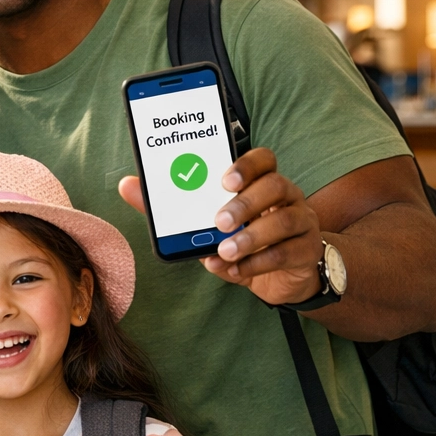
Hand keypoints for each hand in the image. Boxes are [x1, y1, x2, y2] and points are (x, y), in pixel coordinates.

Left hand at [119, 147, 322, 303]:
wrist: (281, 276)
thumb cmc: (240, 239)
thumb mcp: (204, 225)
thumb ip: (169, 207)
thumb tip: (127, 185)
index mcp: (260, 181)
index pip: (263, 159)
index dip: (246, 164)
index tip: (223, 180)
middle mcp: (287, 196)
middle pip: (276, 186)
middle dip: (245, 203)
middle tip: (219, 222)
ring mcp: (302, 222)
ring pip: (286, 220)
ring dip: (252, 236)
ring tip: (226, 250)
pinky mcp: (308, 251)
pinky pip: (288, 253)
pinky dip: (258, 263)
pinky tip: (236, 270)